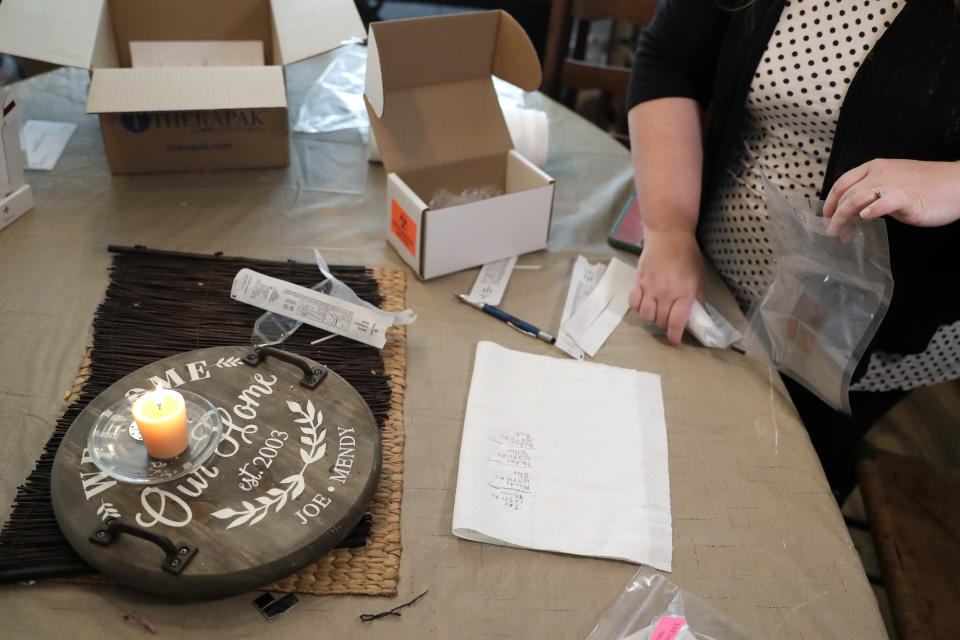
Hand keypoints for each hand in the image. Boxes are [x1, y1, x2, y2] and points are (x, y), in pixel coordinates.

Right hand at [629, 229, 705, 344]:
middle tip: (670, 320)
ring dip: (652, 318)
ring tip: (658, 312)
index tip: (676, 340)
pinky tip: (645, 304)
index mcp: (684, 292)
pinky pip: (633, 303)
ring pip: (646, 315)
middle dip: (666, 325)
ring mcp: (650, 287)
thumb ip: (699, 299)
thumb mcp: (699, 277)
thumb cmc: (687, 254)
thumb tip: (701, 317)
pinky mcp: (639, 281)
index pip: (676, 322)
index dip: (675, 336)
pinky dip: (638, 308)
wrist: (669, 235)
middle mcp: (665, 293)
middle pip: (661, 321)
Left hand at [823, 159, 959, 230]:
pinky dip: (870, 210)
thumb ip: (872, 192)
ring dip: (843, 218)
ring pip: (856, 199)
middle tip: (834, 233)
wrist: (958, 184)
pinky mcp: (906, 197)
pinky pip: (883, 202)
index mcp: (874, 167)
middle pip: (845, 194)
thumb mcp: (892, 184)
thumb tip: (853, 211)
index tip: (826, 218)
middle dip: (834, 216)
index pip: (841, 183)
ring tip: (842, 234)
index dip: (829, 203)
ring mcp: (892, 183)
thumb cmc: (927, 186)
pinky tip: (865, 218)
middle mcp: (879, 172)